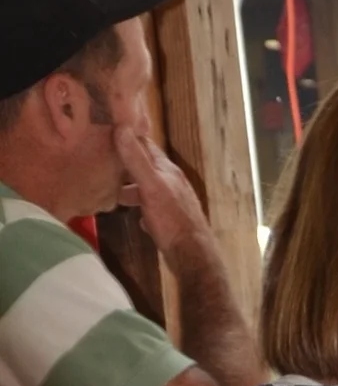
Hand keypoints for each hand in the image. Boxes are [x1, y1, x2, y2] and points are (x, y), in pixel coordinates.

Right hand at [111, 124, 213, 258]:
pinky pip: (151, 208)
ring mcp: (171, 203)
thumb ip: (137, 159)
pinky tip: (128, 211)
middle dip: (123, 161)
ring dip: (128, 186)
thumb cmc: (172, 221)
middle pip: (144, 166)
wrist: (192, 258)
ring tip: (107, 186)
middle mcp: (171, 183)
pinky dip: (138, 206)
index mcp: (168, 170)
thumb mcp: (151, 186)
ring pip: (146, 187)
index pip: (145, 144)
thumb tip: (121, 127)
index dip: (126, 135)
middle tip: (98, 157)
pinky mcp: (169, 222)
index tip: (104, 128)